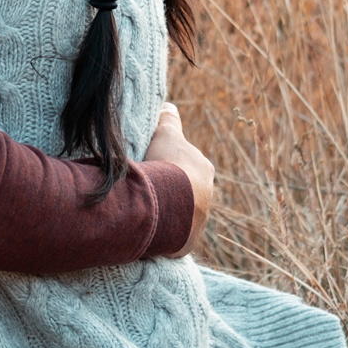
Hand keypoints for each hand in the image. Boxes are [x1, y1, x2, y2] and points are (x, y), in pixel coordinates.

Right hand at [142, 102, 212, 255]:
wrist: (167, 204)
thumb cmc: (166, 165)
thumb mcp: (165, 134)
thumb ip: (168, 118)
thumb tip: (169, 106)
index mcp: (203, 168)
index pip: (186, 164)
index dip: (168, 163)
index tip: (153, 167)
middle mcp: (206, 194)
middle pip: (184, 190)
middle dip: (168, 189)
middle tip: (144, 188)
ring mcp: (199, 220)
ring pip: (179, 213)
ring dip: (163, 211)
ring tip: (140, 209)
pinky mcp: (187, 242)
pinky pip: (172, 236)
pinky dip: (160, 232)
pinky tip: (144, 228)